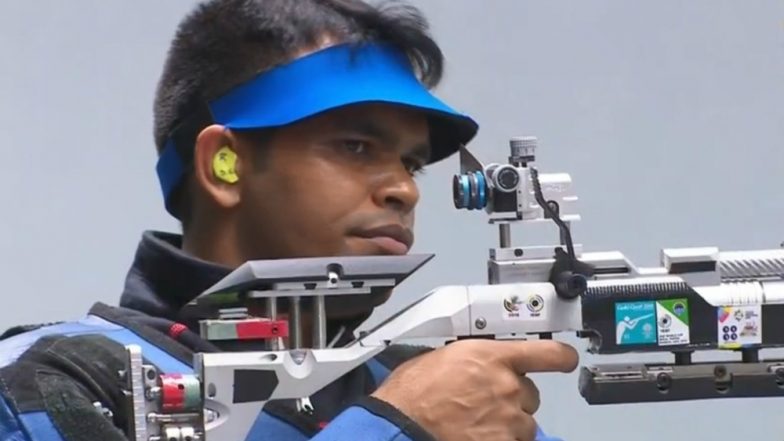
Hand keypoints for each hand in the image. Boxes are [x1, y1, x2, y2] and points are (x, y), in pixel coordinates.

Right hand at [371, 339, 577, 440]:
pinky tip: (475, 435)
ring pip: (524, 423)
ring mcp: (508, 420)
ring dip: (507, 425)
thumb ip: (471, 359)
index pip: (548, 354)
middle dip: (513, 399)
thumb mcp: (441, 358)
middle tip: (484, 404)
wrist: (401, 426)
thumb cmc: (411, 393)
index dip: (562, 357)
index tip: (566, 359)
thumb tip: (478, 364)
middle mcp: (507, 386)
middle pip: (530, 394)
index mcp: (491, 357)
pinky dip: (499, 440)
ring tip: (476, 424)